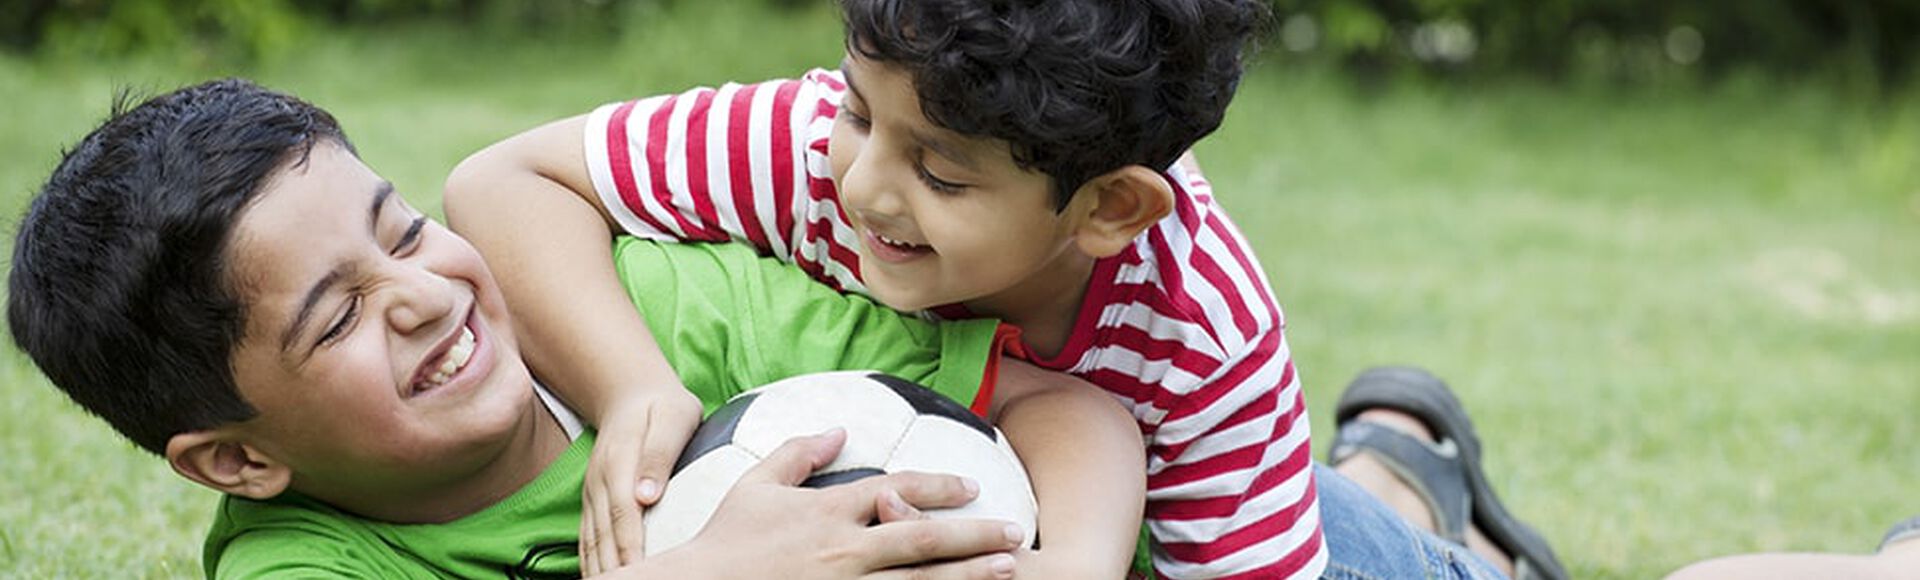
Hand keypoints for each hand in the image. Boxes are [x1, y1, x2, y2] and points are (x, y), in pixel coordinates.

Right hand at [578, 387, 704, 575]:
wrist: (630, 391)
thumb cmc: (663, 406)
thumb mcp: (673, 417)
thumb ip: (660, 455)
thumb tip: (647, 496)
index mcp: (619, 462)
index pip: (623, 515)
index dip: (630, 548)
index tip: (642, 572)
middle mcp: (599, 480)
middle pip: (603, 535)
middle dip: (613, 568)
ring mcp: (592, 490)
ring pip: (591, 539)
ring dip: (598, 569)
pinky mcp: (592, 497)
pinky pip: (586, 535)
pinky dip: (589, 560)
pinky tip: (599, 578)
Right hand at [626, 429, 1020, 579]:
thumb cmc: (724, 540)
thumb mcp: (755, 483)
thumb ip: (799, 453)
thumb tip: (838, 430)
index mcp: (829, 510)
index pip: (897, 489)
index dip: (938, 484)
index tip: (970, 485)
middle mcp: (845, 549)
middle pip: (924, 537)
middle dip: (974, 534)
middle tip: (1013, 532)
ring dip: (969, 575)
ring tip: (1009, 568)